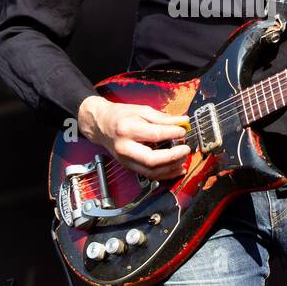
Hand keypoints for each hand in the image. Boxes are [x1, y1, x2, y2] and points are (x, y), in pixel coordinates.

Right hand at [77, 95, 191, 180]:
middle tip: (186, 149)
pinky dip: (166, 174)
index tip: (183, 131)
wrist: (100, 125)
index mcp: (127, 129)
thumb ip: (163, 118)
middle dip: (173, 156)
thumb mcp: (141, 110)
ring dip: (171, 168)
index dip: (173, 134)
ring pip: (151, 172)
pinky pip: (149, 175)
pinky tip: (177, 168)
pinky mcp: (129, 167)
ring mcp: (126, 160)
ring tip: (183, 159)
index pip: (155, 134)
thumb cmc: (119, 116)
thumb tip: (182, 121)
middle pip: (152, 159)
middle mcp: (125, 147)